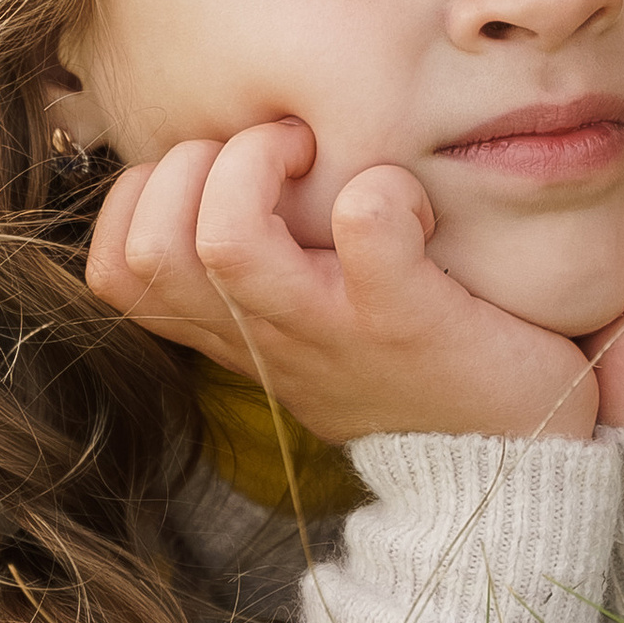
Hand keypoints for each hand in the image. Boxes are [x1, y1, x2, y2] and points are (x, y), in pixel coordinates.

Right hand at [84, 116, 597, 446]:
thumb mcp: (309, 343)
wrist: (507, 470)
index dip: (137, 199)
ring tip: (313, 153)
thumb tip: (232, 180)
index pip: (116, 271)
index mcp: (237, 335)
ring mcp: (330, 329)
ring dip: (260, 162)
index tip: (210, 173)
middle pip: (152, 248)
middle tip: (274, 152)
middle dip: (191, 162)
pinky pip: (365, 221)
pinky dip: (387, 188)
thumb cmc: (409, 380)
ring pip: (227, 239)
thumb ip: (264, 284)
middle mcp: (267, 335)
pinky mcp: (403, 317)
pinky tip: (411, 205)